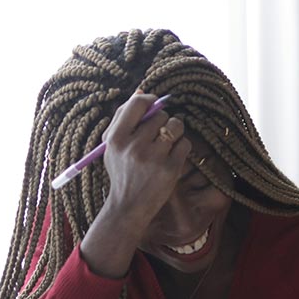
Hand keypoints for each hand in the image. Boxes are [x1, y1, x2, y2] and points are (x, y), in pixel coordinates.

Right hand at [79, 93, 190, 276]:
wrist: (129, 206)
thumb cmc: (122, 171)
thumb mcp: (113, 146)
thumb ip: (124, 118)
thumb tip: (142, 92)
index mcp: (116, 138)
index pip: (138, 103)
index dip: (150, 99)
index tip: (155, 104)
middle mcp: (134, 146)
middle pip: (161, 115)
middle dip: (163, 122)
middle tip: (158, 135)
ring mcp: (153, 157)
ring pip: (176, 126)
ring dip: (176, 132)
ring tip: (167, 144)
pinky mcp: (171, 168)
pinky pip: (186, 144)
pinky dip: (183, 147)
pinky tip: (173, 156)